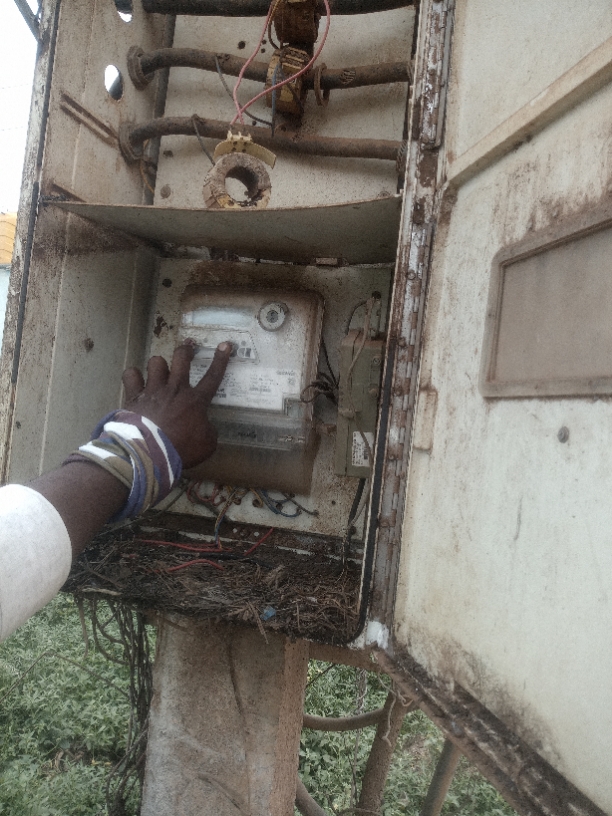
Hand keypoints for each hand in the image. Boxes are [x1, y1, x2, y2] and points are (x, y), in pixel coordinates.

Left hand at [122, 341, 231, 468]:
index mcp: (195, 400)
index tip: (226, 345)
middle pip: (181, 359)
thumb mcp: (207, 444)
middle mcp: (175, 389)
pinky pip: (131, 375)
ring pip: (156, 362)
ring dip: (159, 364)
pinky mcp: (134, 396)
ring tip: (159, 368)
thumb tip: (206, 427)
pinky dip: (133, 377)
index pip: (213, 376)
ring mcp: (153, 390)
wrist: (151, 451)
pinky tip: (135, 381)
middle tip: (188, 346)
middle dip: (186, 350)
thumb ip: (208, 431)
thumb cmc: (182, 449)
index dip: (221, 360)